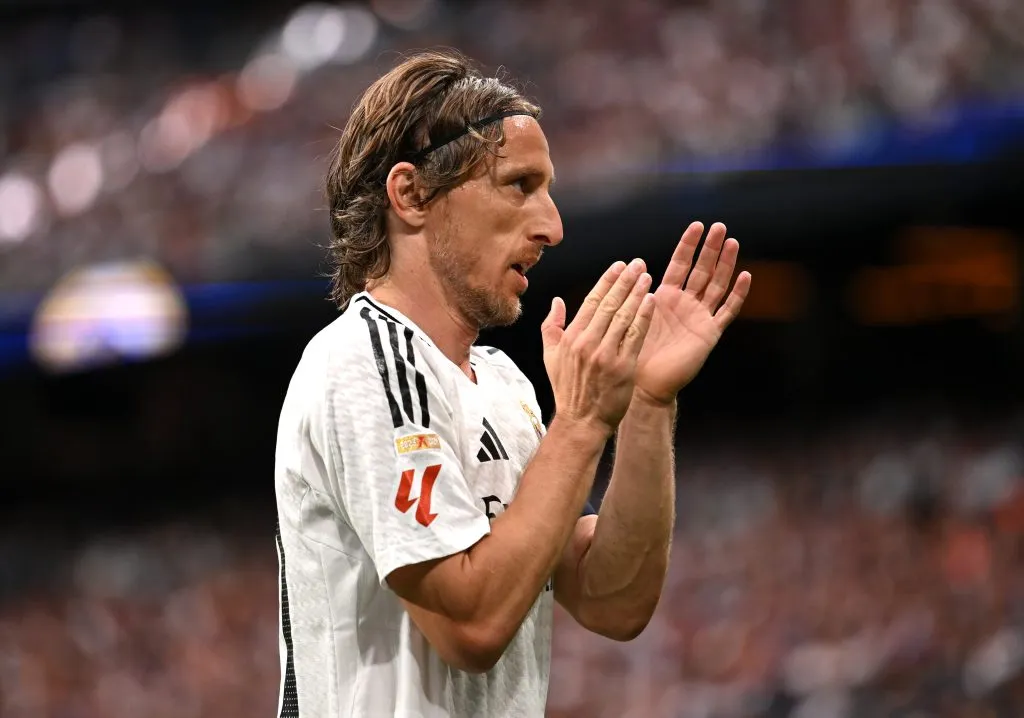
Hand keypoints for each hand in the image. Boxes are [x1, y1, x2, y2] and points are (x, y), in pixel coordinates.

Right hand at [541, 259, 655, 434]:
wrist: (581, 421)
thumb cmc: (568, 390)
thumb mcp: (550, 357)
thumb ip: (551, 327)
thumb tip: (557, 302)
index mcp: (571, 338)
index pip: (592, 301)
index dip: (607, 280)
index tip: (619, 266)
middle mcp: (587, 343)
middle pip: (609, 304)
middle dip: (625, 280)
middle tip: (638, 264)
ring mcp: (605, 355)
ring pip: (624, 316)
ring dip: (637, 293)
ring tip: (647, 277)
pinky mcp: (623, 367)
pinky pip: (635, 336)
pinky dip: (643, 317)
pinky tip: (651, 301)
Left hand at [634, 222, 751, 405]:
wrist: (644, 384)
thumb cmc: (633, 352)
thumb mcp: (630, 316)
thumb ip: (636, 292)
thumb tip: (635, 264)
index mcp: (665, 297)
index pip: (680, 264)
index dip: (688, 245)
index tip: (696, 225)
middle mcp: (685, 304)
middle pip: (702, 270)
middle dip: (711, 248)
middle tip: (720, 226)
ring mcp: (699, 317)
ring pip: (717, 285)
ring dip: (726, 264)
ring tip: (733, 242)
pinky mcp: (709, 333)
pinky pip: (727, 311)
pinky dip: (737, 294)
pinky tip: (745, 275)